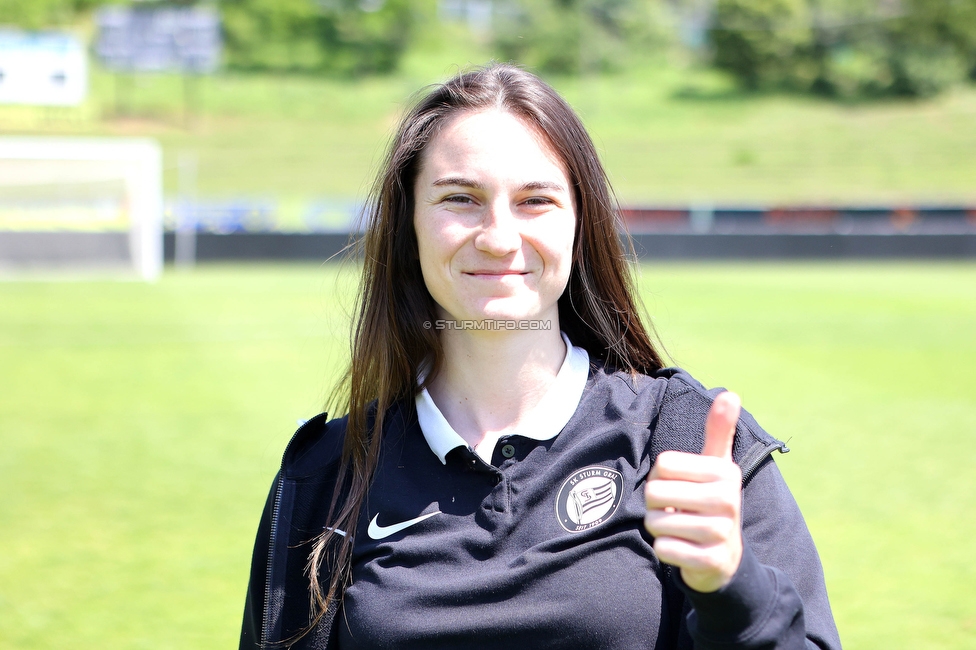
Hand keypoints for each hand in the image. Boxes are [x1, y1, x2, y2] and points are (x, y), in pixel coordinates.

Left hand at [644, 391, 743, 592]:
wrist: (725, 558)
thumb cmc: (710, 502)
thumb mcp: (717, 466)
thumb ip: (719, 431)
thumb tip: (731, 394)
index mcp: (724, 472)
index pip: (662, 464)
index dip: (661, 477)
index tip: (681, 486)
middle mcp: (727, 500)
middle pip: (655, 492)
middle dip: (657, 505)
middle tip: (678, 510)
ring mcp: (721, 532)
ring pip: (655, 522)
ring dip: (659, 528)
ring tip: (681, 529)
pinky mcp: (711, 561)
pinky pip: (663, 548)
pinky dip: (666, 550)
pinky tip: (684, 549)